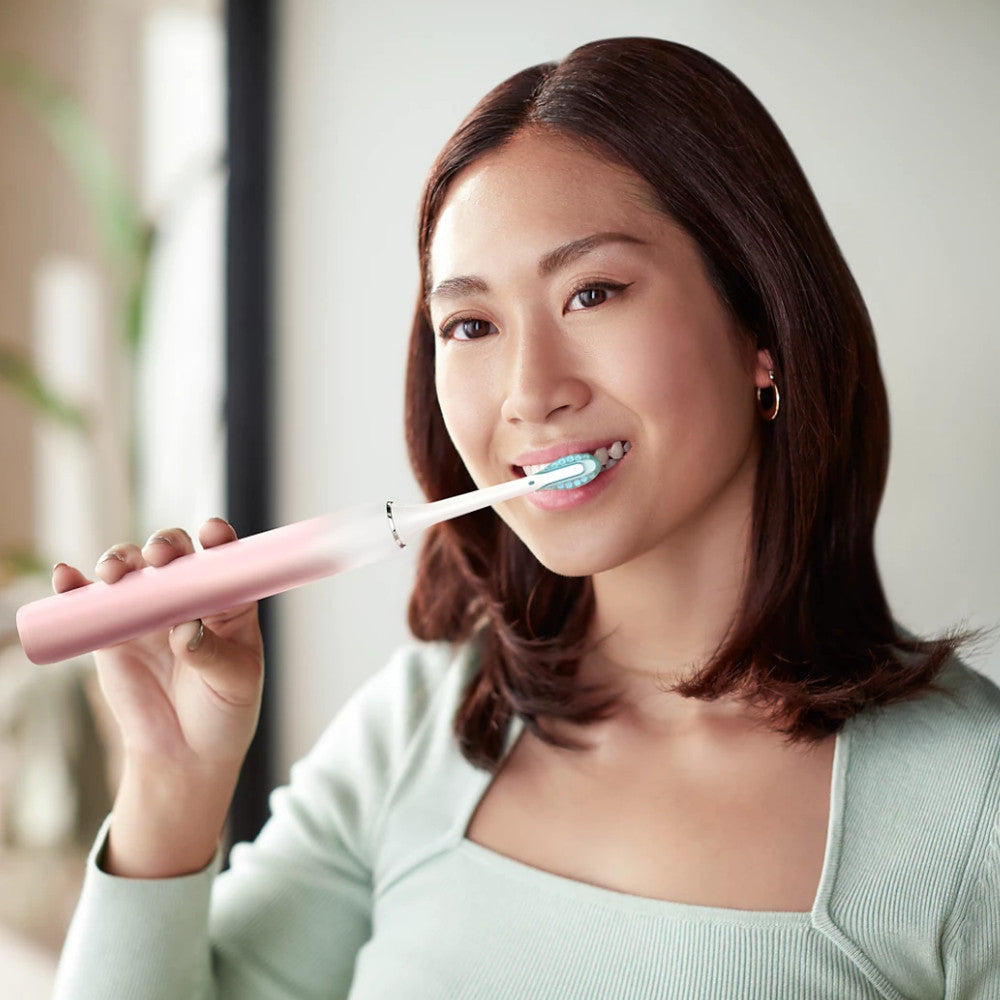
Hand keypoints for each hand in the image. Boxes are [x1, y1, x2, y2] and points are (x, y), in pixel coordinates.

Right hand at [52, 517, 263, 773]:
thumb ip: (212, 654)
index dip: (217, 537)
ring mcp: (147, 609)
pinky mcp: (112, 631)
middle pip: (172, 552)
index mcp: (227, 599)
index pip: (223, 557)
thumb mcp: (233, 682)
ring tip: (114, 574)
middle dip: (164, 544)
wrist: (186, 752)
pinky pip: (90, 603)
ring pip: (131, 568)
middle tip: (159, 556)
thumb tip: (185, 628)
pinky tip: (65, 578)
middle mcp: (187, 594)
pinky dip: (74, 587)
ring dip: (120, 560)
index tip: (211, 533)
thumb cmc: (224, 709)